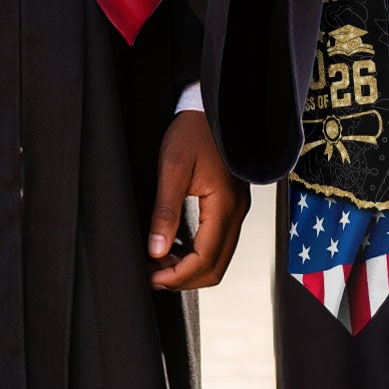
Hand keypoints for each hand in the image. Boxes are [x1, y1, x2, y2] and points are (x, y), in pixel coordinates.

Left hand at [147, 110, 248, 290]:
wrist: (210, 110)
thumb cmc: (192, 132)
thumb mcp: (171, 168)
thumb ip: (165, 211)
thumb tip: (156, 251)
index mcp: (224, 205)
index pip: (205, 259)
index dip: (177, 276)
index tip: (151, 277)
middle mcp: (237, 212)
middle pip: (215, 267)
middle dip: (184, 278)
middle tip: (153, 276)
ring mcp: (237, 210)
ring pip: (218, 258)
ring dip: (190, 268)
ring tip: (159, 263)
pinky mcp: (231, 206)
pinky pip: (219, 243)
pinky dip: (198, 255)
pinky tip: (175, 249)